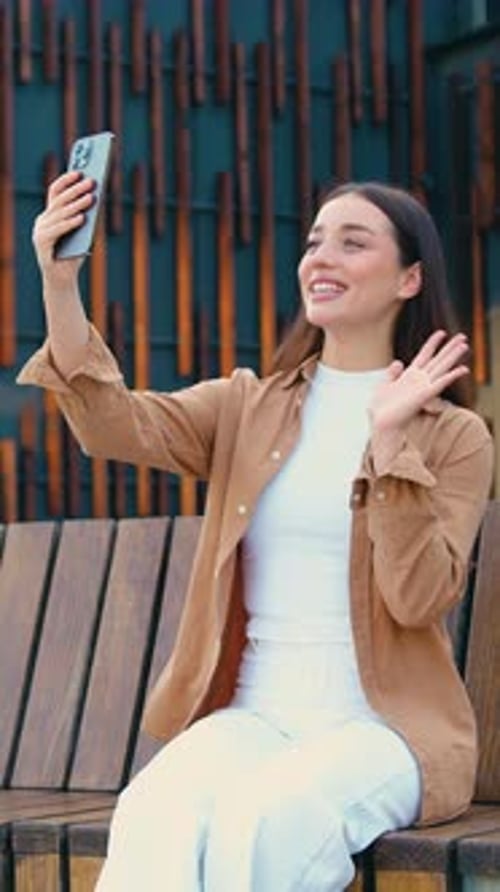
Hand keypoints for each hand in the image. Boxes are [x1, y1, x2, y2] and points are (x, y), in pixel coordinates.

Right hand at [32, 170, 95, 289]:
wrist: (63, 279)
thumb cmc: (73, 254)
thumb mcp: (82, 232)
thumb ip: (85, 216)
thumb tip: (96, 197)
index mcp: (49, 214)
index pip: (56, 191)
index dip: (67, 180)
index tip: (81, 171)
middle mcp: (42, 220)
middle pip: (59, 200)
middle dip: (77, 189)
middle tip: (92, 182)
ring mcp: (39, 231)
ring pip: (59, 213)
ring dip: (77, 204)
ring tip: (91, 197)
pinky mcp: (41, 243)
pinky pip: (57, 230)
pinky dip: (70, 223)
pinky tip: (82, 218)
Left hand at [369, 331, 469, 433]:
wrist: (382, 425)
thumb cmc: (382, 409)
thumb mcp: (384, 385)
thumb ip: (392, 373)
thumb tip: (399, 362)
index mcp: (410, 376)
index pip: (424, 355)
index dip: (433, 343)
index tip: (442, 332)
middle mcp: (419, 380)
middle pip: (438, 360)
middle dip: (450, 347)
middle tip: (463, 336)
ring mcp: (423, 387)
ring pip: (442, 368)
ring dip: (454, 357)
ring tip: (465, 345)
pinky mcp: (424, 396)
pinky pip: (440, 384)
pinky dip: (451, 376)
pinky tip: (462, 369)